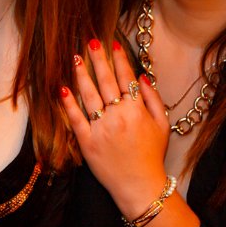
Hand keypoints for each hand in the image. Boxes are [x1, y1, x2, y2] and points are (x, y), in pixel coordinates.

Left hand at [61, 39, 170, 214]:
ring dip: (81, 74)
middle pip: (105, 81)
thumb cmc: (152, 156)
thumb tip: (142, 76)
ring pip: (88, 95)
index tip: (113, 44)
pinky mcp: (87, 142)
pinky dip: (68, 103)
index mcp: (136, 110)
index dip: (119, 59)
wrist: (139, 185)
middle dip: (98, 59)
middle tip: (90, 41)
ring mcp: (101, 129)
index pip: (125, 78)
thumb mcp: (162, 125)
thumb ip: (153, 99)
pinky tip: (63, 88)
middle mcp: (118, 116)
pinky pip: (75, 119)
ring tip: (75, 58)